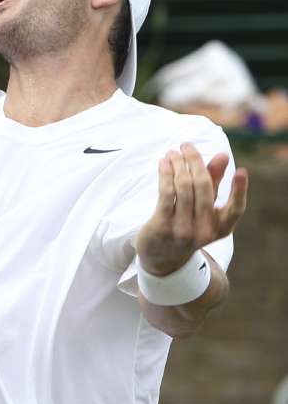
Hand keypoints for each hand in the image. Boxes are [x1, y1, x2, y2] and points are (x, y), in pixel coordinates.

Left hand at [135, 143, 248, 275]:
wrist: (161, 258)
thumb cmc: (187, 225)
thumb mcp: (202, 209)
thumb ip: (213, 183)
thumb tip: (223, 155)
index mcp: (220, 229)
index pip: (235, 210)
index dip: (240, 191)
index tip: (242, 171)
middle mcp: (203, 231)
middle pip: (203, 189)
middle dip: (196, 162)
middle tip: (187, 145)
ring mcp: (182, 230)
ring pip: (184, 189)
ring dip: (178, 165)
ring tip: (173, 152)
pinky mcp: (162, 227)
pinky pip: (166, 195)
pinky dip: (166, 175)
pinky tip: (164, 163)